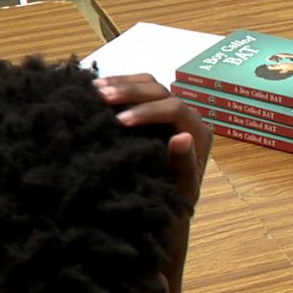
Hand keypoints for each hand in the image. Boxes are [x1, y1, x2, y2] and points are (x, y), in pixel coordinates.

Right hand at [94, 74, 212, 207]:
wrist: (165, 209)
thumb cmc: (175, 202)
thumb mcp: (182, 191)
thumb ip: (184, 166)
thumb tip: (182, 137)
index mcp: (198, 133)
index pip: (175, 110)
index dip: (148, 112)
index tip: (121, 121)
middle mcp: (185, 117)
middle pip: (160, 91)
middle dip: (130, 92)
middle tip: (102, 97)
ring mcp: (167, 111)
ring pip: (148, 84)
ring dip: (121, 83)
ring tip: (95, 89)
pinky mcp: (151, 110)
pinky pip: (137, 89)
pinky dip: (117, 86)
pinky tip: (95, 89)